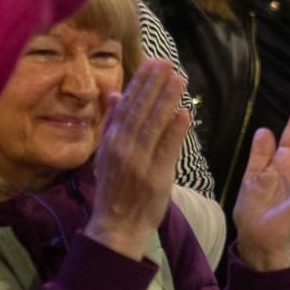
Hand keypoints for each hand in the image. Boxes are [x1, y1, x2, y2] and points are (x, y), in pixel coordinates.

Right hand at [85, 61, 190, 261]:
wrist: (116, 226)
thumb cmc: (113, 189)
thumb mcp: (105, 154)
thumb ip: (111, 124)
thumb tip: (113, 95)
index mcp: (110, 142)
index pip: (127, 106)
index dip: (140, 83)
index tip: (152, 63)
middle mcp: (123, 149)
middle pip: (141, 111)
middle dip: (154, 85)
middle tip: (167, 63)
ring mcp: (139, 163)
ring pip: (154, 126)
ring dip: (166, 101)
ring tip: (178, 79)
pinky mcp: (156, 177)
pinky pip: (167, 150)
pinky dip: (175, 131)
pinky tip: (184, 113)